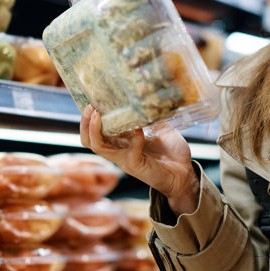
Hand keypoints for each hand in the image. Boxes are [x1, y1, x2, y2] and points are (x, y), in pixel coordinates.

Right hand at [79, 107, 199, 214]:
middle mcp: (118, 152)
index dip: (88, 119)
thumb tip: (149, 96)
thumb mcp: (159, 128)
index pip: (95, 133)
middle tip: (90, 107)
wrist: (184, 174)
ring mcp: (125, 160)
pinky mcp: (137, 166)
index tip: (92, 101)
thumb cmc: (170, 153)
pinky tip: (137, 129)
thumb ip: (151, 115)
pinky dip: (132, 138)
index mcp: (120, 143)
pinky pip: (129, 152)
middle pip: (89, 141)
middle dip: (85, 123)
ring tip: (98, 114)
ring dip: (96, 130)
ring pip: (99, 147)